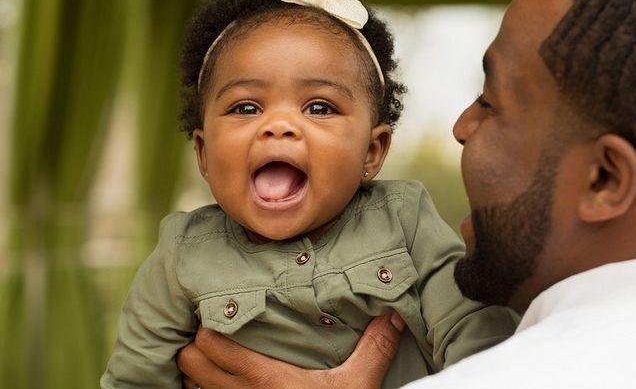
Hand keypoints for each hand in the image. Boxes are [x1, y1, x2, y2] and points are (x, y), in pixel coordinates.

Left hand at [178, 312, 404, 388]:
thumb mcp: (357, 386)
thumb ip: (374, 349)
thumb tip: (394, 315)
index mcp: (262, 376)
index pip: (209, 341)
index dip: (212, 322)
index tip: (227, 308)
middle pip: (189, 359)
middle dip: (198, 343)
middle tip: (220, 329)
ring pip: (190, 382)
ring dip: (198, 368)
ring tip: (219, 355)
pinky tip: (227, 382)